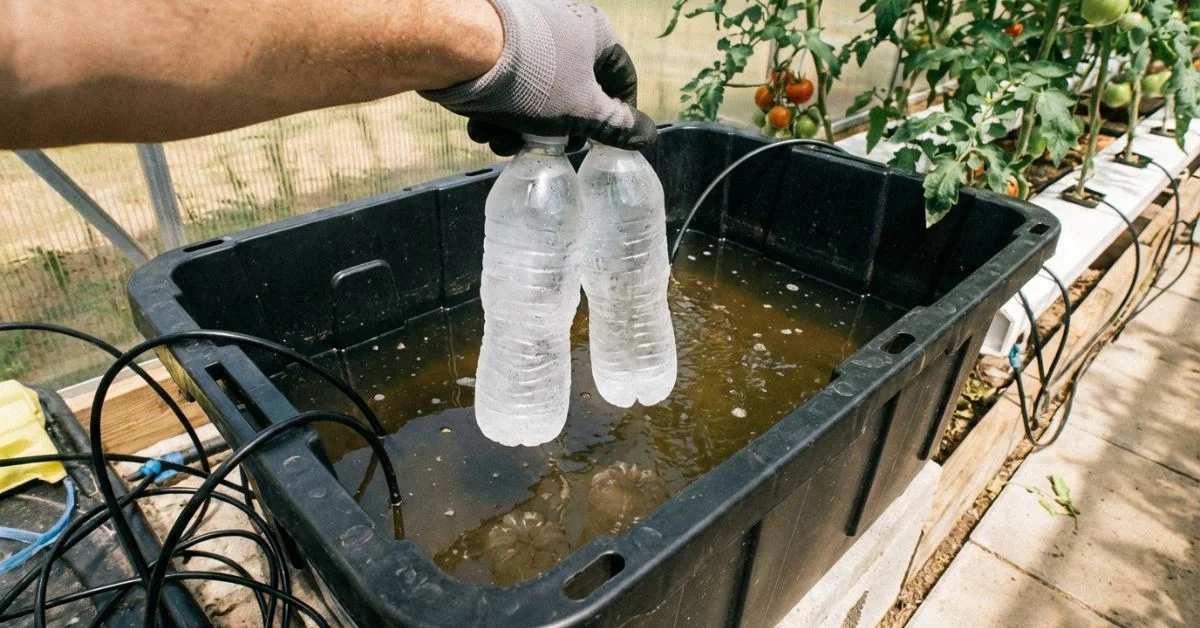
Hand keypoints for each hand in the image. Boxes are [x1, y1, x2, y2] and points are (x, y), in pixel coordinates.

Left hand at [420, 0, 656, 154]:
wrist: (458, 48)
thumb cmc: (531, 78)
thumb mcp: (581, 111)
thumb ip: (616, 127)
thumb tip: (647, 137)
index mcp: (596, 33)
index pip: (621, 80)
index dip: (615, 117)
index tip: (595, 143)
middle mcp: (563, 26)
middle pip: (571, 92)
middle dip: (553, 131)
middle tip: (540, 150)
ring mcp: (526, 33)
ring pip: (534, 94)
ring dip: (519, 127)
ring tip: (499, 143)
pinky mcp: (492, 41)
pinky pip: (505, 83)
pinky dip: (496, 110)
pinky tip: (480, 128)